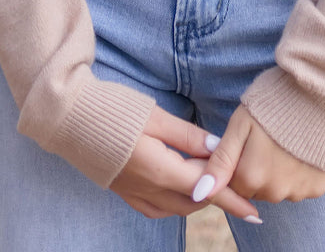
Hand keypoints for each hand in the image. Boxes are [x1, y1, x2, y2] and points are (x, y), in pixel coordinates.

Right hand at [110, 103, 262, 221]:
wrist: (69, 118)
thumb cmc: (113, 111)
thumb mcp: (156, 117)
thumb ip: (188, 135)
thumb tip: (218, 147)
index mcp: (160, 169)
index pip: (206, 189)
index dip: (233, 201)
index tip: (255, 214)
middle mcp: (149, 189)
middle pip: (194, 202)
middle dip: (216, 195)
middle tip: (231, 176)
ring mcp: (134, 193)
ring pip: (177, 208)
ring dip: (197, 198)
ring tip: (209, 179)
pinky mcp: (123, 192)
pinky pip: (156, 209)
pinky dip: (174, 203)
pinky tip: (179, 188)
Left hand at [191, 104, 324, 206]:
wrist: (320, 88)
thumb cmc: (274, 101)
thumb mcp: (240, 124)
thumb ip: (220, 162)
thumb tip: (199, 194)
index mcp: (252, 177)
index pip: (234, 185)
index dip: (237, 164)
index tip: (246, 142)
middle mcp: (276, 192)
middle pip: (256, 190)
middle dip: (256, 170)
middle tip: (266, 139)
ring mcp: (300, 191)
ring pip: (278, 189)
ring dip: (277, 173)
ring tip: (284, 141)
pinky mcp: (319, 187)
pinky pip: (300, 187)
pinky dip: (298, 172)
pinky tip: (300, 148)